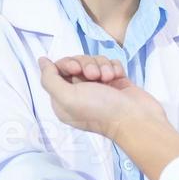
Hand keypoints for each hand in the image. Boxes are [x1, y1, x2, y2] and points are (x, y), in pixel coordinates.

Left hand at [37, 55, 167, 137]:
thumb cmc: (101, 110)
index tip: (76, 69)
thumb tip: (41, 61)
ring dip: (102, 66)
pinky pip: (110, 63)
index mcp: (64, 100)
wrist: (136, 118)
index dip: (67, 64)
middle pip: (76, 63)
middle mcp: (79, 93)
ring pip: (94, 61)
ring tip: (108, 78)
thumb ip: (49, 78)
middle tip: (94, 76)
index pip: (57, 70)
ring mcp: (99, 88)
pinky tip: (118, 77)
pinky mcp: (115, 82)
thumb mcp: (67, 97)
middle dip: (86, 64)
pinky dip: (114, 67)